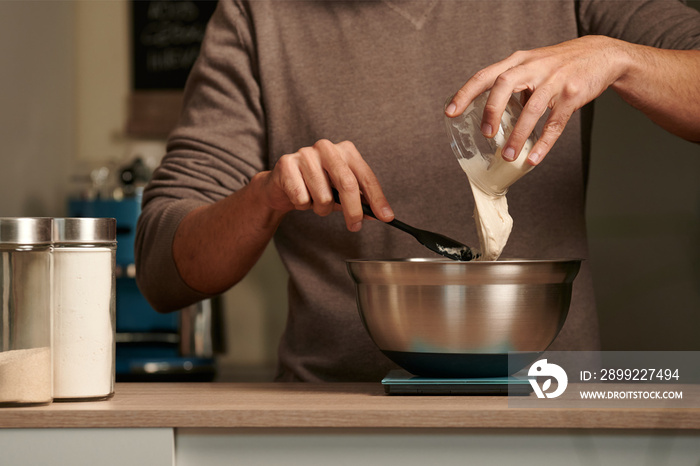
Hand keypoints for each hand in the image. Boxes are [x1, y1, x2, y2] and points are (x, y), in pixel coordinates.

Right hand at [260, 139, 393, 230]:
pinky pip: (302, 199)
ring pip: (323, 197)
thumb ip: (360, 201)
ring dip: (320, 209)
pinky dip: (302, 206)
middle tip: (355, 226)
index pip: (366, 177)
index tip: (386, 217)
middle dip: (354, 210)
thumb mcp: (341, 193)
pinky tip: (298, 196)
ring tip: (314, 202)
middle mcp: (326, 147)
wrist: (281, 185)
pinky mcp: (286, 164)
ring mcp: (305, 154)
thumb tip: (380, 215)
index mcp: (345, 151)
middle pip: (347, 184)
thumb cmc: (315, 187)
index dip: (377, 199)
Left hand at [445, 36, 625, 164]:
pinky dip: (543, 143)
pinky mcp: (572, 95)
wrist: (602, 55)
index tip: (450, 112)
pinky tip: (533, 158)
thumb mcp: (532, 66)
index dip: (465, 93)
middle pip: (504, 84)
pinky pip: (555, 123)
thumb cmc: (559, 64)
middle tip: (485, 134)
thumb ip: (511, 86)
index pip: (485, 75)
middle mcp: (533, 67)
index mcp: (518, 61)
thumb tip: (491, 116)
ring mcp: (554, 80)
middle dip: (491, 110)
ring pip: (532, 109)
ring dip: (518, 135)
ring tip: (508, 156)